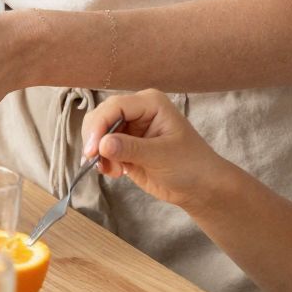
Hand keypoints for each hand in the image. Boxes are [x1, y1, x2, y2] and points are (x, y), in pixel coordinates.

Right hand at [81, 90, 225, 206]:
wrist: (199, 188)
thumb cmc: (189, 165)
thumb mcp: (161, 156)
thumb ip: (130, 148)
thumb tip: (102, 144)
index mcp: (149, 103)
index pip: (114, 106)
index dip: (99, 126)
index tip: (92, 151)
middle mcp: (137, 111)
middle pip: (101, 116)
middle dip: (95, 139)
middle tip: (95, 162)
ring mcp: (130, 128)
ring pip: (98, 133)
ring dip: (98, 153)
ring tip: (113, 171)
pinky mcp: (125, 146)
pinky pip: (103, 148)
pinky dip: (102, 161)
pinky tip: (115, 173)